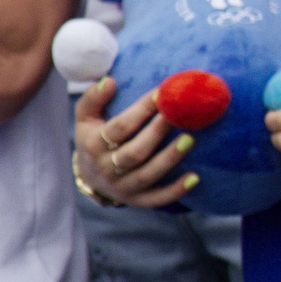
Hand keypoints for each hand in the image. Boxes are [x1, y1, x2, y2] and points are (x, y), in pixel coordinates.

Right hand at [75, 75, 201, 207]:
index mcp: (94, 145)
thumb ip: (94, 98)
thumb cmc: (93, 138)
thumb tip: (109, 81)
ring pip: (148, 174)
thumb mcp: (86, 118)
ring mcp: (122, 187)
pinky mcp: (137, 200)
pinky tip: (195, 177)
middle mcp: (107, 168)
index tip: (161, 93)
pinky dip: (175, 191)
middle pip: (135, 152)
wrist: (89, 176)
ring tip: (190, 139)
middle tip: (179, 114)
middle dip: (158, 132)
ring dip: (169, 158)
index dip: (141, 110)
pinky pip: (156, 199)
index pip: (120, 127)